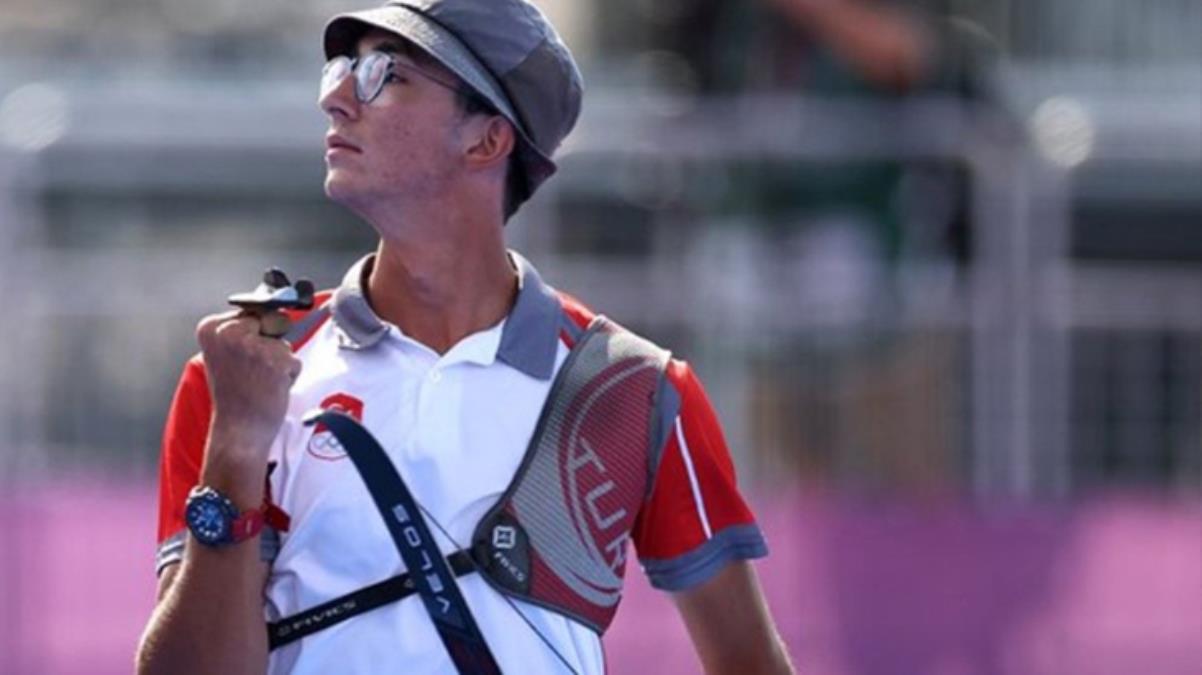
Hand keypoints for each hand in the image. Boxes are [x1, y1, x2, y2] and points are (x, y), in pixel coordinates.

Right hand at [196, 310, 301, 461]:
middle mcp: (230, 332)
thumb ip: (243, 332)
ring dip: (278, 364)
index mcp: (210, 327)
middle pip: (270, 322)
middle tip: (251, 372)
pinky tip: (270, 389)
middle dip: (269, 346)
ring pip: (283, 344)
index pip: (251, 313)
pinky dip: (288, 376)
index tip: (238, 361)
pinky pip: (294, 361)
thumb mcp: (225, 356)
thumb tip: (280, 312)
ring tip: (259, 383)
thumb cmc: (233, 396)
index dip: (252, 338)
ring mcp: (254, 346)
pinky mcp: (277, 360)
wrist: (238, 430)